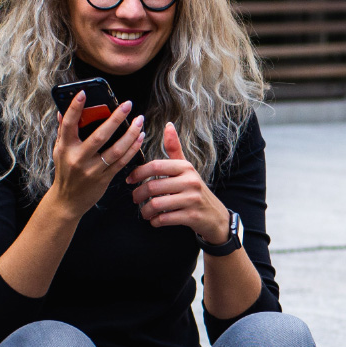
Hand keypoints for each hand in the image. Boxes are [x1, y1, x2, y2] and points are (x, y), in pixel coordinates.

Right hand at [47, 91, 145, 213]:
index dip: (75, 108)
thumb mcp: (59, 151)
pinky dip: (132, 149)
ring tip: (139, 121)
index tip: (84, 93)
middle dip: (116, 119)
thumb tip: (62, 110)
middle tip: (128, 105)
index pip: (69, 124)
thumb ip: (62, 131)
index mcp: (65, 148)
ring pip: (116, 150)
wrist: (67, 201)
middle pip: (100, 136)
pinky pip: (122, 162)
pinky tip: (139, 138)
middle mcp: (78, 158)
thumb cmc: (65, 171)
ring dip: (130, 134)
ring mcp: (92, 170)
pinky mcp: (104, 179)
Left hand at [128, 123, 230, 243]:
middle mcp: (190, 181)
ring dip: (145, 211)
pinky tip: (155, 220)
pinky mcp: (192, 216)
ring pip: (157, 204)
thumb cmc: (195, 190)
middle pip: (153, 186)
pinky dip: (155, 221)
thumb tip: (168, 125)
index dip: (138, 173)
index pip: (155, 166)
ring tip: (144, 212)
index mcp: (185, 167)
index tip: (130, 180)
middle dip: (138, 194)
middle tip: (134, 198)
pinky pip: (165, 219)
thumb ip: (174, 149)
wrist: (215, 216)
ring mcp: (192, 199)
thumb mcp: (186, 168)